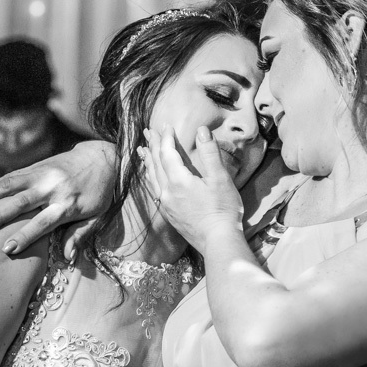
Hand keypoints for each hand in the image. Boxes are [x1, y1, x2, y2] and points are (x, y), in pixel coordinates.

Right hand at [0, 141, 116, 257]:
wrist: (103, 158)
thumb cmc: (100, 193)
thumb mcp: (97, 216)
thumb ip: (80, 235)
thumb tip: (68, 258)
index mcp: (68, 204)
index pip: (43, 222)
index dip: (25, 235)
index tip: (7, 249)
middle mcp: (53, 188)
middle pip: (22, 203)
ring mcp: (42, 175)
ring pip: (9, 185)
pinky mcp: (35, 167)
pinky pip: (9, 177)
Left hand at [143, 126, 243, 251]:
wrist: (218, 241)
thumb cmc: (223, 210)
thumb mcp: (221, 179)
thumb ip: (210, 153)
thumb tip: (201, 130)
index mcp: (178, 180)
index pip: (167, 153)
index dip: (166, 138)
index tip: (166, 126)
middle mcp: (167, 192)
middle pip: (155, 163)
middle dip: (152, 146)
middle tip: (147, 132)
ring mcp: (166, 204)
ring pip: (151, 177)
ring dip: (148, 161)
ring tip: (143, 151)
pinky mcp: (169, 214)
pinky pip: (154, 189)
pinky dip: (151, 177)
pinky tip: (152, 177)